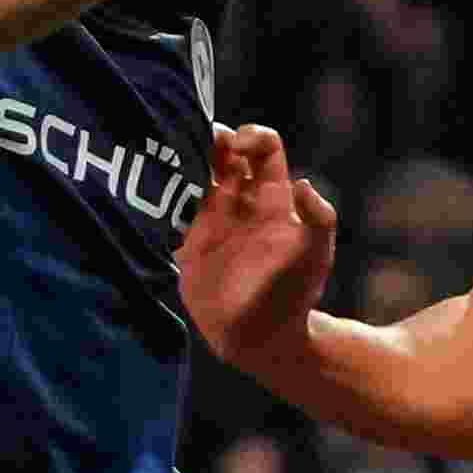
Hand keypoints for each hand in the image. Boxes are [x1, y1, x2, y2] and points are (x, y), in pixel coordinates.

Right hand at [179, 123, 340, 368]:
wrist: (263, 335)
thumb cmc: (294, 292)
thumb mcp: (315, 253)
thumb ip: (318, 218)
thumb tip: (302, 184)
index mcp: (272, 196)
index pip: (264, 149)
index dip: (253, 137)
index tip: (238, 145)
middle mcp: (241, 201)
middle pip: (224, 154)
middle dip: (212, 139)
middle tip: (198, 142)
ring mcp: (212, 220)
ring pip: (195, 175)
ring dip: (185, 160)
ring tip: (171, 155)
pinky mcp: (189, 241)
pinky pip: (173, 209)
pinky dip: (165, 194)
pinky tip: (155, 185)